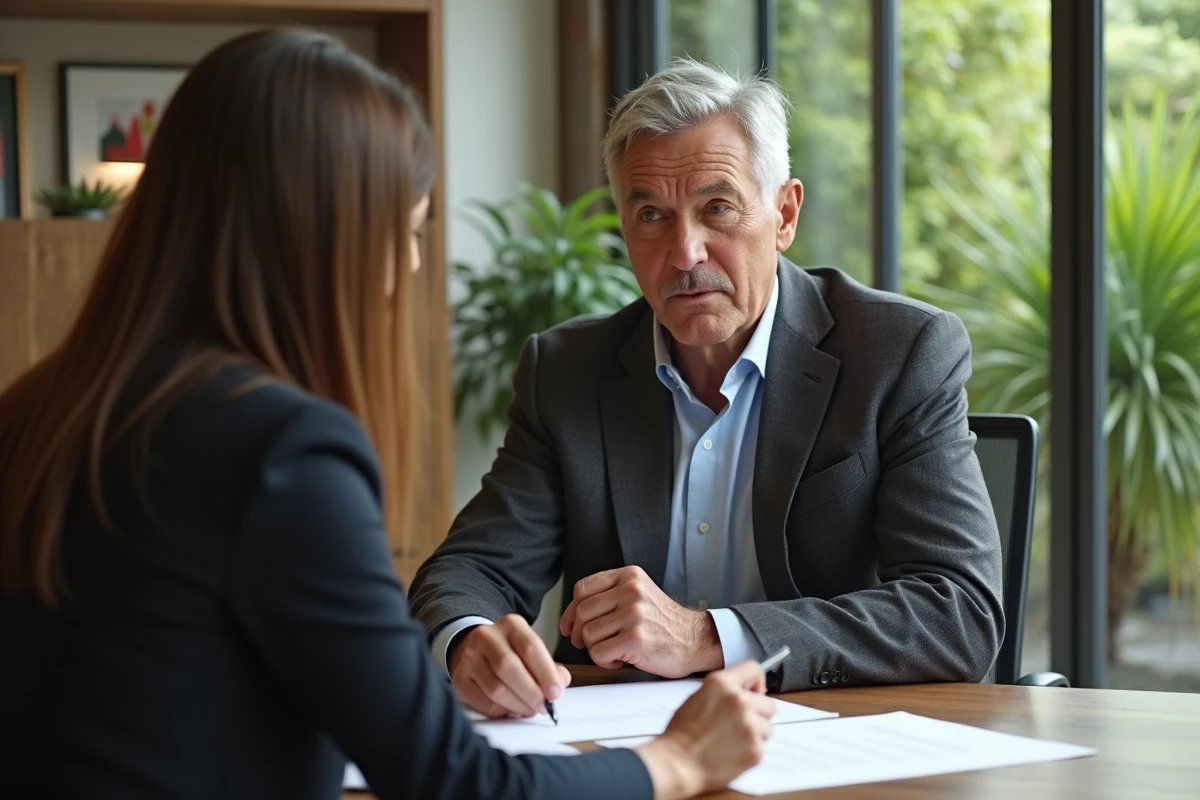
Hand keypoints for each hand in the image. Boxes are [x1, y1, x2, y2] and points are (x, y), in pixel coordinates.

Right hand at [448, 614, 570, 718]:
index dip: (545, 673)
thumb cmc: (511, 652)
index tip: (555, 693)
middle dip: (531, 693)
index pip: (530, 647)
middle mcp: (486, 636)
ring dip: (517, 705)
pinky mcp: (459, 678)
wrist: (477, 649)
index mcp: (511, 625)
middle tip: (543, 707)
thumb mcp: (531, 650)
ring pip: (495, 688)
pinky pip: (483, 702)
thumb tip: (559, 685)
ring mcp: (469, 657)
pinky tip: (511, 710)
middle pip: (509, 667)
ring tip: (529, 710)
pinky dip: (501, 711)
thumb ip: (550, 667)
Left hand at [558, 566, 721, 677]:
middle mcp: (631, 590)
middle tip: (592, 644)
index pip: (582, 589)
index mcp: (629, 576)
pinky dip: (605, 661)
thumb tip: (569, 617)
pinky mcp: (636, 638)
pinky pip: (598, 653)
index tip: (569, 627)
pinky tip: (621, 659)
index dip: (569, 611)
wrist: (695, 640)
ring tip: (615, 650)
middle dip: (580, 634)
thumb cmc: (663, 622)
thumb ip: (608, 597)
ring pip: (588, 634)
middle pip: (581, 612)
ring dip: (595, 649)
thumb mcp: (638, 594)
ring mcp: (634, 614)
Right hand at [635, 660, 773, 798]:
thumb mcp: (698, 696)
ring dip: (755, 734)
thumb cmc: (682, 733)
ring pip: (767, 727)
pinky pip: (762, 746)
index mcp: (722, 684)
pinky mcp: (755, 749)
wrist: (678, 763)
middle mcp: (739, 701)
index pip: (753, 668)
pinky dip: (750, 751)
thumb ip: (724, 691)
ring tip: (732, 740)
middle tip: (738, 724)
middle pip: (768, 704)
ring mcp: (750, 726)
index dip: (757, 681)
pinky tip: (731, 753)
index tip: (756, 691)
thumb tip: (747, 692)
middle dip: (757, 714)